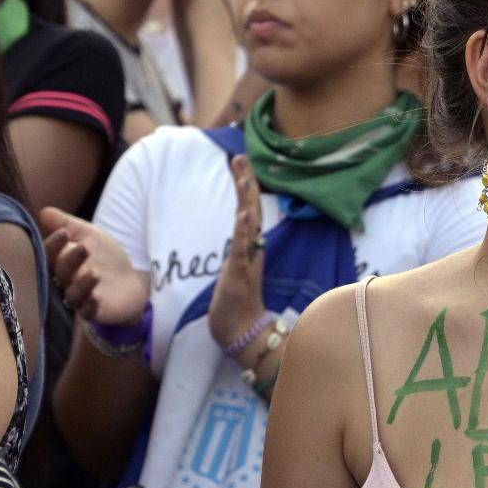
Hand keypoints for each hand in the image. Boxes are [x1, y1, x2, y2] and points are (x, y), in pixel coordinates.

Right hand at [39, 208, 149, 325]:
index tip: (65, 233)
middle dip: (69, 260)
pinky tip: (96, 298)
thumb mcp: (90, 236)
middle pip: (60, 273)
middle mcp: (65, 282)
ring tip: (94, 272)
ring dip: (82, 283)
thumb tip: (45, 211)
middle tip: (83, 248)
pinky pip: (88, 311)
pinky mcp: (94, 312)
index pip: (49, 254)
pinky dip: (91, 305)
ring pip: (72, 294)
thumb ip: (68, 224)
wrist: (129, 284)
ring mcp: (79, 298)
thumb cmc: (104, 259)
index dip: (54, 245)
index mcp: (61, 262)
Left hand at [208, 154, 266, 352]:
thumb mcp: (234, 268)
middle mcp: (253, 249)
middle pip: (252, 209)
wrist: (241, 330)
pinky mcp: (241, 274)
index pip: (248, 209)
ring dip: (247, 201)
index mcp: (249, 246)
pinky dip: (245, 232)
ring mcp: (248, 260)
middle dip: (247, 183)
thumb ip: (239, 249)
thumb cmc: (235, 302)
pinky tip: (245, 215)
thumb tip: (239, 233)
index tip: (241, 161)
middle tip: (241, 157)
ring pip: (249, 225)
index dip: (245, 186)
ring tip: (245, 178)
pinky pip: (243, 250)